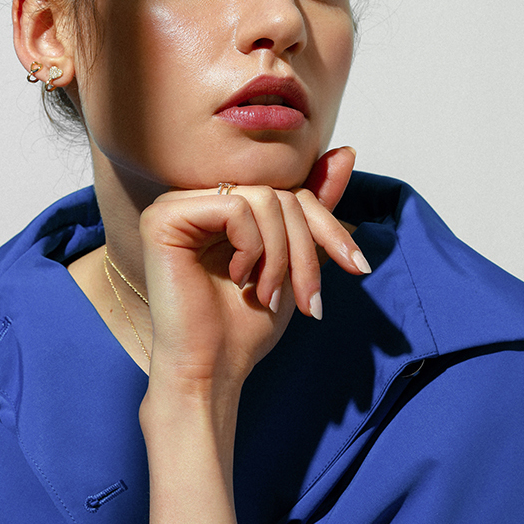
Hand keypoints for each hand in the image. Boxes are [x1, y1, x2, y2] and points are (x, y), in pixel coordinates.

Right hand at [139, 147, 367, 392]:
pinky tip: (237, 279)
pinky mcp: (164, 217)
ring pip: (263, 200)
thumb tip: (346, 153)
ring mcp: (176, 204)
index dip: (328, 229)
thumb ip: (312, 209)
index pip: (290, 194)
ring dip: (281, 256)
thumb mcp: (294, 262)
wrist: (212, 370)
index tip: (359, 268)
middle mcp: (196, 199)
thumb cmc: (245, 326)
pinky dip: (251, 248)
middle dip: (306, 250)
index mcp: (223, 207)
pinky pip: (234, 208)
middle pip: (280, 195)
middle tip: (309, 300)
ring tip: (267, 294)